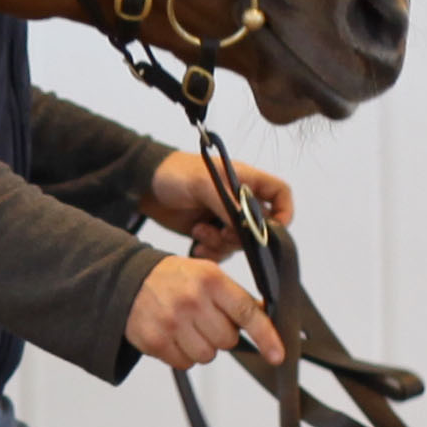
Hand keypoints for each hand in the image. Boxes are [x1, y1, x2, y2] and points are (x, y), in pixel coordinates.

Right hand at [129, 255, 281, 370]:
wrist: (126, 280)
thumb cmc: (172, 278)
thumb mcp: (206, 274)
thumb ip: (234, 296)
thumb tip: (266, 318)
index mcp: (210, 280)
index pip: (246, 312)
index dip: (266, 336)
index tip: (277, 355)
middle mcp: (192, 300)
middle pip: (228, 340)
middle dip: (220, 335)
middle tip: (204, 321)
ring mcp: (172, 322)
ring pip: (207, 355)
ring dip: (201, 347)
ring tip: (186, 328)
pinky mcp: (155, 341)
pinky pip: (184, 363)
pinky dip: (182, 355)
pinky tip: (171, 336)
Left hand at [142, 147, 289, 258]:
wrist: (142, 186)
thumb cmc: (173, 173)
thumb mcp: (201, 182)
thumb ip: (226, 202)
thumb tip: (248, 224)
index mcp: (245, 180)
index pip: (280, 194)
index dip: (284, 211)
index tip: (271, 229)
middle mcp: (239, 200)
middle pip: (260, 227)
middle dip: (241, 236)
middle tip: (220, 232)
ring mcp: (224, 218)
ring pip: (239, 242)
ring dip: (221, 244)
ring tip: (200, 233)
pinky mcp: (209, 232)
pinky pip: (221, 251)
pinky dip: (211, 253)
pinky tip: (196, 246)